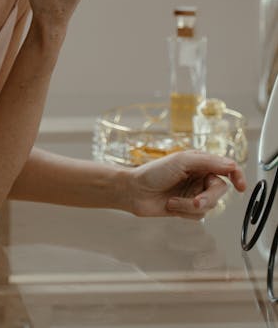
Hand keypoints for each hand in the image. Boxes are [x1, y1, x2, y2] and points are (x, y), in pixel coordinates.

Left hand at [128, 151, 245, 219]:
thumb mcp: (181, 161)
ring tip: (173, 201)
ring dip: (190, 205)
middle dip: (207, 198)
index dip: (237, 175)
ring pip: (209, 205)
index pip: (226, 167)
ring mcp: (194, 193)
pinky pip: (198, 215)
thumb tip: (231, 165)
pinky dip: (185, 212)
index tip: (241, 186)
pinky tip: (171, 205)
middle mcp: (199, 177)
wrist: (135, 192)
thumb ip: (208, 162)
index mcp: (200, 162)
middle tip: (195, 201)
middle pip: (219, 191)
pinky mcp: (187, 208)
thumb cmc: (154, 172)